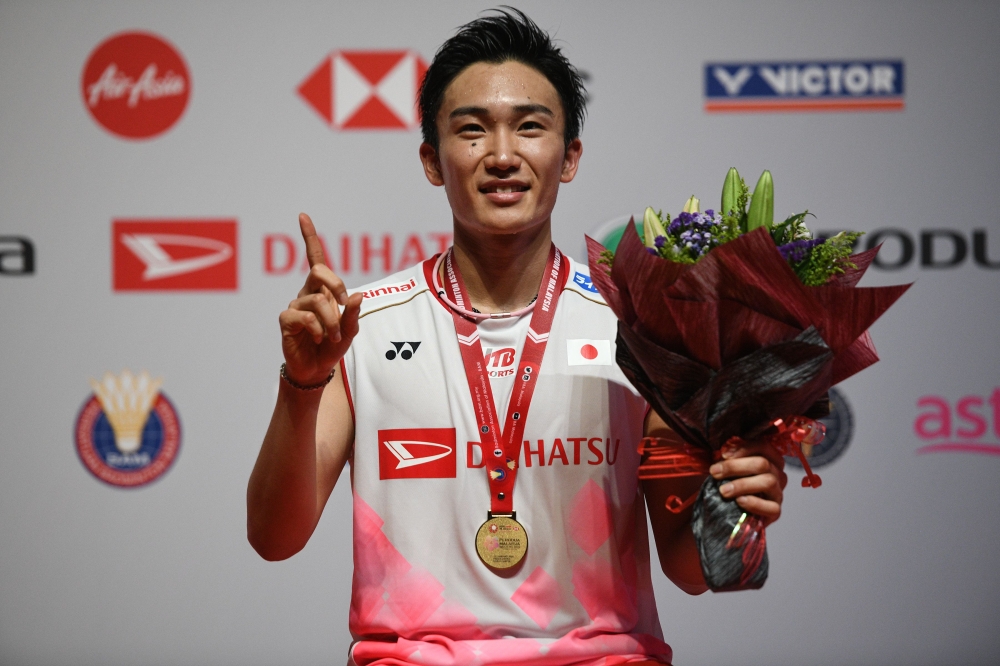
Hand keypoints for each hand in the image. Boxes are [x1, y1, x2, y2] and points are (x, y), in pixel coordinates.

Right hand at [277, 213, 363, 385]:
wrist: (316, 369)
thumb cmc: (332, 346)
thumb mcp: (349, 331)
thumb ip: (353, 313)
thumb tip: (356, 294)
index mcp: (322, 289)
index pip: (316, 258)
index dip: (309, 237)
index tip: (303, 216)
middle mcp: (307, 292)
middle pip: (319, 270)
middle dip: (336, 286)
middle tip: (344, 306)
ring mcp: (295, 305)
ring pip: (317, 300)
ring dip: (331, 321)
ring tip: (331, 337)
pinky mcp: (286, 320)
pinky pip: (304, 316)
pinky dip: (317, 329)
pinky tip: (317, 338)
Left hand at [708, 439, 787, 526]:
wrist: (729, 511)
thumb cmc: (729, 484)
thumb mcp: (728, 468)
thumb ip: (728, 458)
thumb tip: (724, 452)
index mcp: (769, 459)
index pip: (763, 446)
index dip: (743, 448)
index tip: (723, 455)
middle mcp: (777, 474)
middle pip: (762, 464)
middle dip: (735, 467)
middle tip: (715, 472)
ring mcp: (778, 492)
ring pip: (768, 482)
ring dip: (742, 485)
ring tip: (723, 490)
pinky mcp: (776, 511)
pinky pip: (771, 507)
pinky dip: (754, 503)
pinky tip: (739, 501)